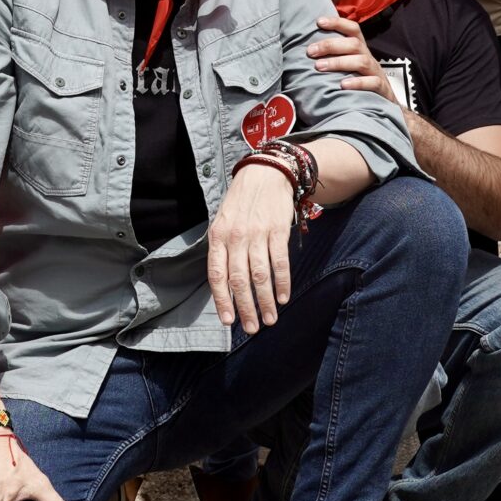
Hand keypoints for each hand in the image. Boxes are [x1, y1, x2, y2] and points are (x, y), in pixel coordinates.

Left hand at [208, 162, 294, 332]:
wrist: (265, 173)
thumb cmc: (241, 202)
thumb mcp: (222, 222)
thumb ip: (222, 250)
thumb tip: (224, 285)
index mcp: (218, 236)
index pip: (216, 274)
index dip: (222, 300)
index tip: (228, 321)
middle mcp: (235, 237)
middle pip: (239, 280)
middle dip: (246, 308)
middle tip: (253, 327)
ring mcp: (257, 234)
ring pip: (260, 275)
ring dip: (266, 301)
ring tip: (271, 319)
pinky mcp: (277, 231)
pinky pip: (280, 262)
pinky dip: (282, 282)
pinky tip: (284, 297)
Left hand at [309, 15, 386, 91]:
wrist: (383, 107)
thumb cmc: (357, 83)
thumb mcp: (347, 67)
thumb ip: (331, 58)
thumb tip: (306, 51)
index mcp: (360, 50)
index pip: (352, 29)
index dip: (337, 23)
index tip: (319, 22)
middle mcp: (368, 58)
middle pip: (354, 44)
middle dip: (331, 45)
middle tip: (311, 51)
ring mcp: (376, 73)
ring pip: (362, 61)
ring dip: (339, 62)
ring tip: (319, 67)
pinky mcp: (382, 89)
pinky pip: (373, 83)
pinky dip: (358, 83)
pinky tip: (342, 85)